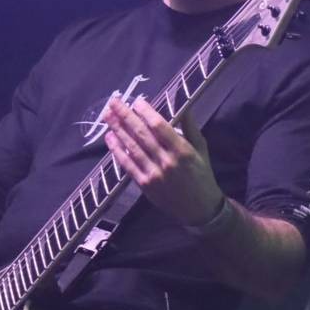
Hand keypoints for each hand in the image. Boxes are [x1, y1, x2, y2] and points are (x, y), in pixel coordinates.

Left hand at [105, 98, 224, 225]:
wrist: (199, 208)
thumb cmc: (201, 175)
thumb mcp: (201, 149)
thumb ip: (190, 127)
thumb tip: (184, 106)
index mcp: (182, 150)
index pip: (160, 126)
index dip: (146, 112)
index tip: (136, 101)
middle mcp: (166, 161)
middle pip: (142, 134)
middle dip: (125, 116)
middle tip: (113, 102)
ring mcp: (153, 174)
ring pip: (132, 147)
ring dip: (118, 130)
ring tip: (107, 116)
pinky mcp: (144, 185)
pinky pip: (128, 165)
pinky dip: (117, 150)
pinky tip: (110, 138)